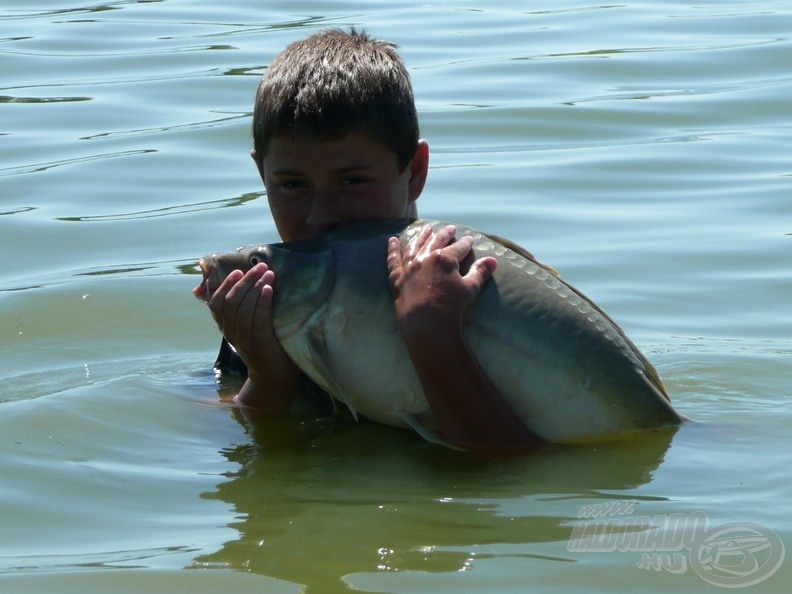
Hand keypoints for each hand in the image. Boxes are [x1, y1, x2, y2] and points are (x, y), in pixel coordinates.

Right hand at [198, 262, 299, 408]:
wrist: (274, 376)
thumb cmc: (265, 345)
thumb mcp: (249, 326)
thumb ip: (244, 308)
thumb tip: (246, 281)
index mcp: (226, 328)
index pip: (216, 304)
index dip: (225, 285)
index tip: (238, 271)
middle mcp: (231, 334)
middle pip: (231, 302)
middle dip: (246, 280)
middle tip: (260, 266)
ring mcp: (244, 341)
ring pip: (243, 309)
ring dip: (256, 287)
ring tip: (269, 274)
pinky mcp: (259, 345)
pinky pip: (258, 320)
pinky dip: (262, 302)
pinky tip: (269, 289)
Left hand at [387, 224, 496, 335]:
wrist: (427, 327)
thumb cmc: (452, 308)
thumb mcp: (470, 289)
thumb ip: (480, 272)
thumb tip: (493, 260)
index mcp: (444, 259)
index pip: (458, 247)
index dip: (465, 243)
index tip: (469, 239)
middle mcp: (425, 258)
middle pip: (436, 242)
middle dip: (444, 234)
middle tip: (450, 228)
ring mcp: (409, 268)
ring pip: (414, 246)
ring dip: (421, 236)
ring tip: (426, 229)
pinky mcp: (397, 279)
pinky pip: (393, 261)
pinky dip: (392, 250)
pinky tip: (392, 241)